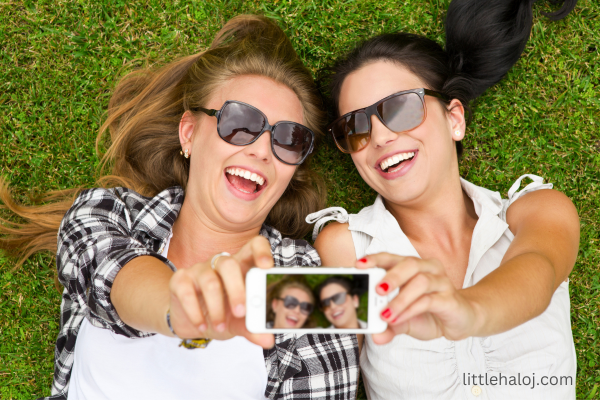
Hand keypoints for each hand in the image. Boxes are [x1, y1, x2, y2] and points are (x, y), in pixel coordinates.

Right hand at [167, 236, 274, 347]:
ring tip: (220, 327)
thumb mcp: (238, 323)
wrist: (191, 321)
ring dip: (216, 308)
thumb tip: (268, 341)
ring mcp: (199, 270)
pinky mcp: (180, 280)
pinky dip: (195, 312)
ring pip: (209, 280)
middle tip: (241, 312)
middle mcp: (220, 264)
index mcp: (241, 266)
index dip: (261, 252)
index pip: (253, 246)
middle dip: (236, 289)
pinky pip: (187, 292)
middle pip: (229, 263)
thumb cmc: (221, 313)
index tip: (267, 266)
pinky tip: (201, 326)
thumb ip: (252, 329)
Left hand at [357, 253, 482, 343]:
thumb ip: (390, 326)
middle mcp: (428, 269)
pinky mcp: (449, 298)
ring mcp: (441, 282)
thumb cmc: (431, 313)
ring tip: (385, 314)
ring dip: (400, 298)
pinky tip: (399, 319)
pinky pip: (429, 300)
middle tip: (376, 289)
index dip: (376, 259)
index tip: (359, 264)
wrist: (461, 320)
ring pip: (420, 281)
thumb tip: (375, 336)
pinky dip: (411, 309)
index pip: (392, 257)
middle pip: (409, 264)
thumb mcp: (405, 321)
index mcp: (413, 267)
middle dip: (390, 276)